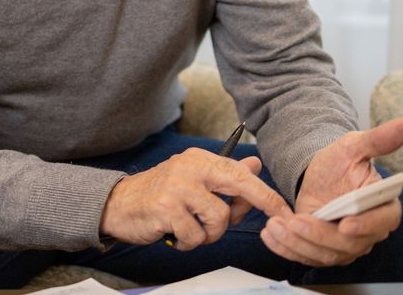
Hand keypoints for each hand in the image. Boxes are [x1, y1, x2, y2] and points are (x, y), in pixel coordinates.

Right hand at [100, 148, 291, 249]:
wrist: (118, 204)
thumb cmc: (160, 194)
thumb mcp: (193, 180)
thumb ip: (225, 175)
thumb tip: (255, 163)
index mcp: (200, 159)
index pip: (240, 173)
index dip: (265, 193)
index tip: (284, 210)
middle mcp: (190, 167)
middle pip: (237, 186)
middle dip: (258, 205)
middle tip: (268, 221)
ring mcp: (178, 186)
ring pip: (218, 218)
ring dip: (209, 233)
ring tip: (192, 230)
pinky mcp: (166, 208)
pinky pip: (195, 235)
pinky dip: (189, 242)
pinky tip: (176, 234)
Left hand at [261, 117, 402, 266]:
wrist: (318, 174)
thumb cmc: (341, 162)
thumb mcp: (354, 146)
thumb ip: (378, 140)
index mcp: (383, 206)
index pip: (382, 221)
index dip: (365, 225)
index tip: (345, 223)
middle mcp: (368, 231)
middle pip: (349, 244)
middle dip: (320, 235)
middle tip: (297, 222)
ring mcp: (345, 246)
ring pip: (325, 254)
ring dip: (298, 243)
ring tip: (276, 225)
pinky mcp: (323, 251)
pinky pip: (306, 256)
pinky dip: (286, 249)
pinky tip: (269, 236)